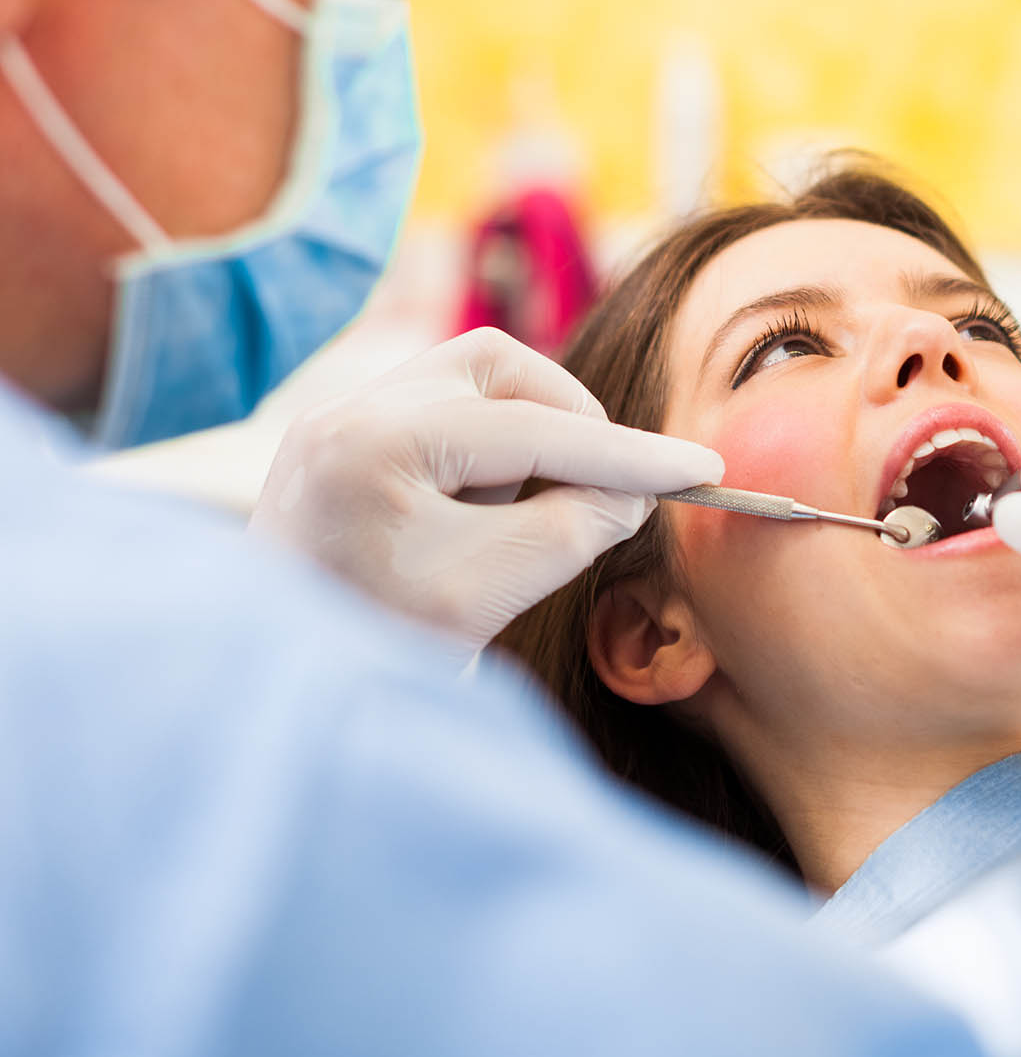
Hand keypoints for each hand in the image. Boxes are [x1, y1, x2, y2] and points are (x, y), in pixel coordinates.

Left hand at [251, 328, 723, 657]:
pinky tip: (483, 514)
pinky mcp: (344, 438)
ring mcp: (337, 417)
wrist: (281, 688)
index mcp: (371, 444)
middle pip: (499, 368)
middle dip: (568, 424)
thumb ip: (577, 526)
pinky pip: (443, 409)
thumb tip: (632, 487)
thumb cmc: (378, 649)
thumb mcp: (493, 592)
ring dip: (527, 434)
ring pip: (474, 379)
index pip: (532, 430)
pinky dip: (489, 450)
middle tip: (600, 494)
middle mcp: (344, 409)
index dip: (629, 454)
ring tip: (521, 515)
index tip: (703, 466)